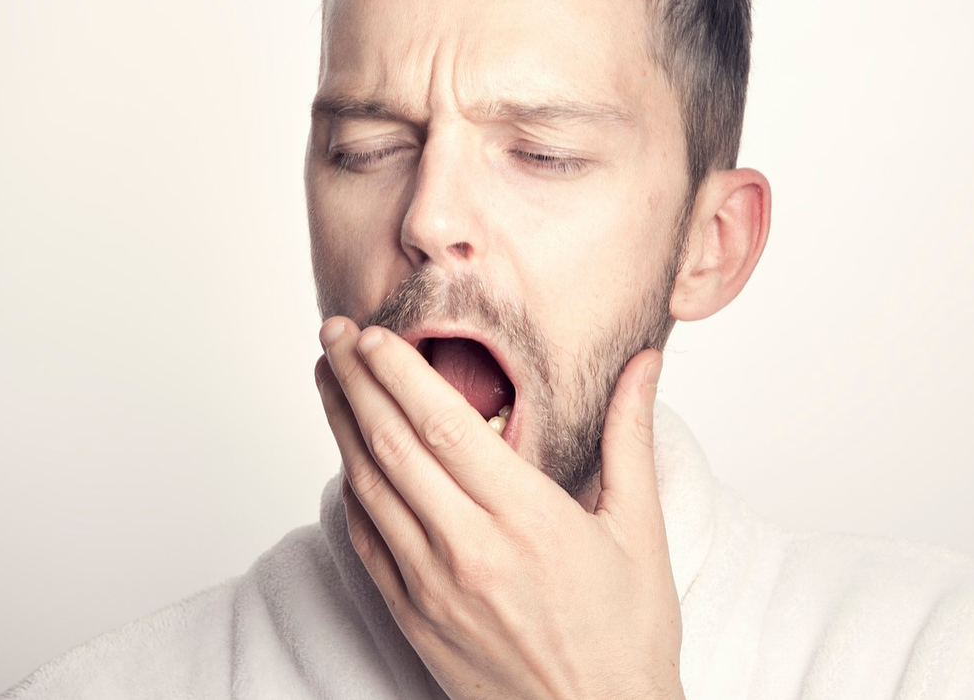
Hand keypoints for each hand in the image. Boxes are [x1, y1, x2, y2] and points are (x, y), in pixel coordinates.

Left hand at [316, 317, 683, 699]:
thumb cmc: (627, 638)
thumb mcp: (641, 532)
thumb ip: (629, 438)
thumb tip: (645, 365)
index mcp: (527, 519)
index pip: (443, 425)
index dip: (399, 373)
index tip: (374, 334)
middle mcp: (470, 550)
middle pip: (393, 445)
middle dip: (356, 381)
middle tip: (333, 334)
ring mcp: (433, 588)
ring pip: (370, 488)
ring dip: (342, 426)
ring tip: (329, 378)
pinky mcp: (414, 619)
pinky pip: (367, 542)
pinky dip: (350, 492)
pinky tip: (346, 457)